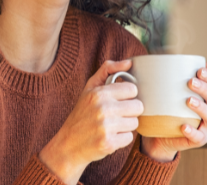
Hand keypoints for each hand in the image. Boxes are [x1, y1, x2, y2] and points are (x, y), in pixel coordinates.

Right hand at [39, 60, 141, 184]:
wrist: (68, 144)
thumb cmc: (82, 114)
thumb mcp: (89, 88)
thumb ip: (107, 70)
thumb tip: (129, 62)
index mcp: (99, 93)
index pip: (132, 89)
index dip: (127, 96)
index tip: (119, 100)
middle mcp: (103, 109)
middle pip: (138, 106)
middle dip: (129, 111)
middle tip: (116, 114)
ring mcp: (106, 127)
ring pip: (135, 123)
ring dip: (126, 125)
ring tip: (111, 126)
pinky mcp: (109, 143)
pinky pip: (129, 138)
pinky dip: (121, 139)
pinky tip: (109, 136)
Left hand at [140, 61, 206, 161]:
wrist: (159, 135)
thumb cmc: (165, 108)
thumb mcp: (165, 91)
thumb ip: (165, 76)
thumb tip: (153, 58)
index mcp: (206, 95)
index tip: (199, 70)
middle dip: (205, 88)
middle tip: (190, 82)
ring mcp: (205, 125)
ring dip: (201, 107)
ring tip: (189, 101)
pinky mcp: (198, 139)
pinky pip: (199, 137)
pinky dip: (193, 132)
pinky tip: (184, 126)